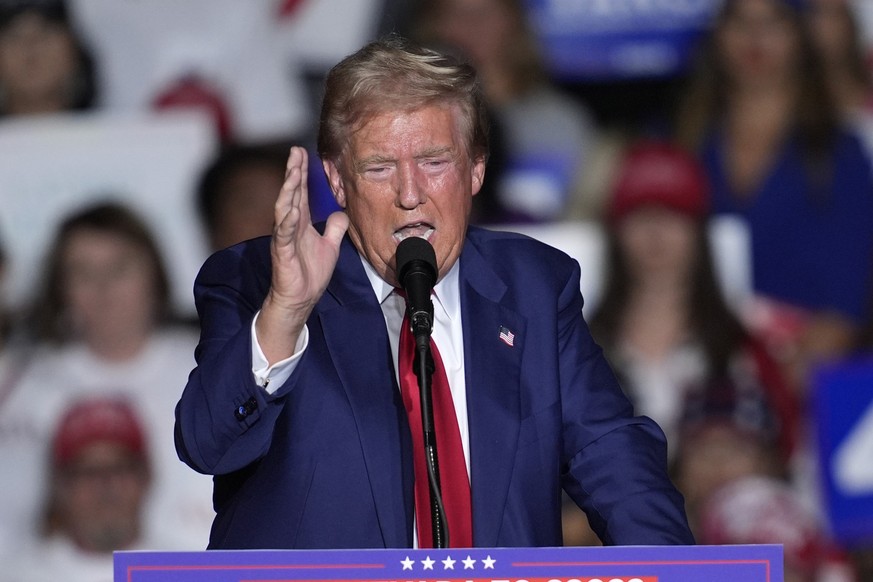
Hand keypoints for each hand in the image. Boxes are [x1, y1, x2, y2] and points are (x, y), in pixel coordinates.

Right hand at [257, 146, 348, 363]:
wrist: (300, 299)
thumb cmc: (309, 274)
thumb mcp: (330, 246)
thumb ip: (334, 228)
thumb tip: (341, 213)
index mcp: (300, 223)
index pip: (301, 193)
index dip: (301, 173)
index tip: (301, 153)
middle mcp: (290, 226)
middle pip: (291, 194)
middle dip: (293, 172)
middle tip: (295, 152)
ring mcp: (285, 238)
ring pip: (285, 208)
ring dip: (288, 189)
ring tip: (292, 171)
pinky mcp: (283, 252)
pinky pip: (284, 233)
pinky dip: (286, 220)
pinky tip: (290, 207)